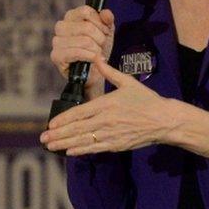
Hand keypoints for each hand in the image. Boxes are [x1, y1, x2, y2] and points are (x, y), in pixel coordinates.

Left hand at [40, 59, 177, 155]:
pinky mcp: (117, 145)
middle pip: (78, 128)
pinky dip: (82, 150)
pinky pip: (96, 148)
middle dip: (59, 134)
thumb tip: (97, 57)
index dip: (64, 119)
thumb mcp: (127, 82)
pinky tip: (70, 152)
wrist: (164, 120)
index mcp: (107, 104)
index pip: (80, 113)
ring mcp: (111, 134)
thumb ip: (109, 71)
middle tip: (43, 138)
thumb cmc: (146, 100)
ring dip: (65, 144)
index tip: (51, 124)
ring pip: (84, 140)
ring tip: (51, 146)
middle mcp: (106, 120)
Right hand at [50, 6, 114, 99]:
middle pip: (86, 27)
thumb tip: (106, 13)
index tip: (104, 32)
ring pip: (84, 40)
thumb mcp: (106, 32)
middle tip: (101, 46)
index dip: (99, 23)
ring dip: (96, 49)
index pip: (86, 11)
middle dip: (100, 38)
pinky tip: (93, 59)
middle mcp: (61, 26)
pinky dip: (90, 56)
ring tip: (97, 54)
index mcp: (71, 16)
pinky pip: (78, 52)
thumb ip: (107, 20)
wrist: (95, 72)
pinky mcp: (56, 55)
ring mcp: (56, 41)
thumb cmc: (98, 49)